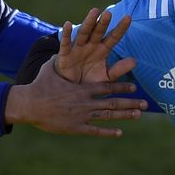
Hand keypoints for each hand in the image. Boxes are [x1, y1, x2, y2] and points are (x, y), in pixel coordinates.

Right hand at [5, 58, 147, 136]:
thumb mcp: (52, 68)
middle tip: (145, 104)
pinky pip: (95, 130)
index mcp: (83, 88)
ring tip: (138, 115)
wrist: (30, 104)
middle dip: (130, 103)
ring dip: (124, 116)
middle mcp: (86, 102)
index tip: (133, 87)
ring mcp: (82, 116)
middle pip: (113, 103)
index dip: (122, 87)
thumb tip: (60, 41)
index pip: (107, 87)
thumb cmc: (40, 85)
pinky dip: (108, 132)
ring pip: (108, 116)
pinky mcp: (75, 128)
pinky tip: (120, 133)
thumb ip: (60, 57)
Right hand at [56, 8, 135, 83]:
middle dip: (103, 23)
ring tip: (94, 12)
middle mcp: (91, 45)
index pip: (113, 37)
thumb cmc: (91, 81)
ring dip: (89, 22)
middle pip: (98, 32)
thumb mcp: (107, 77)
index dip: (120, 28)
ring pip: (84, 33)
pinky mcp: (65, 53)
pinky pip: (66, 42)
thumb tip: (134, 62)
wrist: (73, 89)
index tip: (128, 17)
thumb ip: (119, 70)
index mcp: (103, 50)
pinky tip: (68, 24)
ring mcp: (78, 48)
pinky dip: (66, 33)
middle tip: (108, 13)